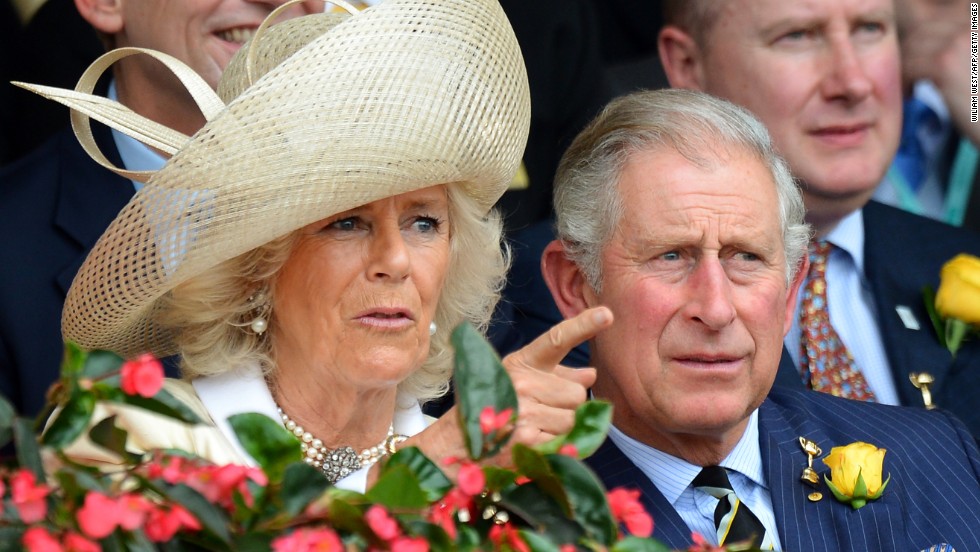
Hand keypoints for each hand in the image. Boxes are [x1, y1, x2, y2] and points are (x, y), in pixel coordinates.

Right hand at [397, 306, 612, 476]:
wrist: (458, 444)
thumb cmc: (493, 407)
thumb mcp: (520, 381)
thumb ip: (557, 377)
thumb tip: (591, 374)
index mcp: (521, 362)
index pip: (557, 340)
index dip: (583, 325)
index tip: (607, 313)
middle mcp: (521, 382)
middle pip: (577, 393)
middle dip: (567, 405)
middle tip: (541, 411)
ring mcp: (524, 411)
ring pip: (573, 419)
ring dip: (561, 428)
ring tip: (534, 428)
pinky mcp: (526, 439)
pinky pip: (563, 440)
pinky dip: (552, 445)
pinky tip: (530, 442)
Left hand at [901, 15, 979, 144]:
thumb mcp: (976, 71)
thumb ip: (961, 56)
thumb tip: (933, 55)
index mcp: (978, 29)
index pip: (938, 25)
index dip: (922, 46)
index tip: (918, 68)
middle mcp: (971, 29)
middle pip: (922, 32)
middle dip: (909, 55)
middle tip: (907, 78)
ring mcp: (958, 43)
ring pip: (911, 48)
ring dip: (904, 69)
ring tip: (907, 90)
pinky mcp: (945, 64)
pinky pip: (909, 66)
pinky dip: (904, 83)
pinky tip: (909, 97)